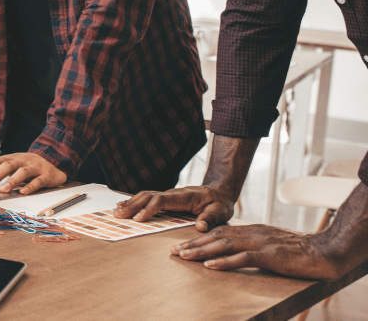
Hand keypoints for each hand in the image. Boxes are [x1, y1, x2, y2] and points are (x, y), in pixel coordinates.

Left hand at [0, 152, 66, 194]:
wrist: (54, 161)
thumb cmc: (29, 164)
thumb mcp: (11, 162)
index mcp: (13, 158)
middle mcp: (22, 161)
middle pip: (8, 165)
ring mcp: (34, 167)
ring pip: (22, 172)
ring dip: (12, 181)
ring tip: (3, 190)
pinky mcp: (46, 176)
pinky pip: (38, 181)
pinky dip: (30, 186)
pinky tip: (23, 192)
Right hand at [114, 184, 235, 232]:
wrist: (218, 192)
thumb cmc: (219, 203)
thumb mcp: (220, 212)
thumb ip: (210, 218)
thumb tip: (200, 226)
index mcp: (184, 197)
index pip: (162, 200)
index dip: (149, 209)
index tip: (139, 219)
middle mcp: (172, 193)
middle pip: (148, 196)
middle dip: (132, 206)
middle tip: (118, 216)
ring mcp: (167, 195)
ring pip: (144, 195)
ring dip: (130, 203)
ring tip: (116, 212)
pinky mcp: (165, 198)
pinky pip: (146, 197)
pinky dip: (133, 201)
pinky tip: (123, 205)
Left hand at [171, 224, 340, 279]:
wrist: (321, 251)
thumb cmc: (296, 249)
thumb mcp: (268, 242)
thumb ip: (251, 244)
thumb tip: (234, 250)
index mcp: (250, 230)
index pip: (219, 232)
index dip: (199, 238)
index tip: (182, 245)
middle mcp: (251, 233)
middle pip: (216, 237)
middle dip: (193, 244)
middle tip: (175, 251)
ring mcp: (259, 243)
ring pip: (223, 245)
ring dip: (202, 252)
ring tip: (185, 257)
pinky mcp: (268, 255)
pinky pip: (242, 258)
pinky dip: (224, 262)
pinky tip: (210, 266)